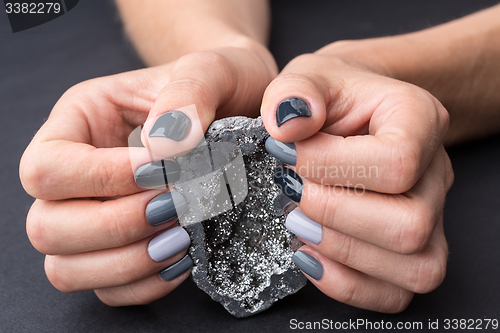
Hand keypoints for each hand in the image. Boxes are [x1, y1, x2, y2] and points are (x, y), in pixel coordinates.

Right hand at [19, 45, 276, 305]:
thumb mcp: (210, 71)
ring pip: (67, 268)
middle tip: (177, 208)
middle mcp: (75, 172)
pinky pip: (109, 289)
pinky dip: (145, 283)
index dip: (103, 180)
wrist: (239, 107)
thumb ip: (187, 95)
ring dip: (128, 262)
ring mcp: (92, 215)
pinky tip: (184, 257)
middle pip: (47, 226)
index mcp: (80, 120)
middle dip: (117, 227)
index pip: (49, 167)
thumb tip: (166, 147)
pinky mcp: (119, 248)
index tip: (164, 174)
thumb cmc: (219, 84)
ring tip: (183, 237)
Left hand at [261, 44, 453, 312]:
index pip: (397, 161)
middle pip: (410, 224)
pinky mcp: (411, 249)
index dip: (332, 167)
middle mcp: (434, 173)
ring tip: (298, 223)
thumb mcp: (308, 77)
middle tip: (290, 193)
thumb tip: (286, 126)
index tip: (285, 156)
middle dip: (335, 215)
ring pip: (416, 267)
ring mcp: (430, 216)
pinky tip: (309, 254)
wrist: (350, 112)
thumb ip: (294, 92)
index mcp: (419, 119)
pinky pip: (396, 293)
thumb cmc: (331, 96)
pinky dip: (347, 284)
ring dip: (343, 253)